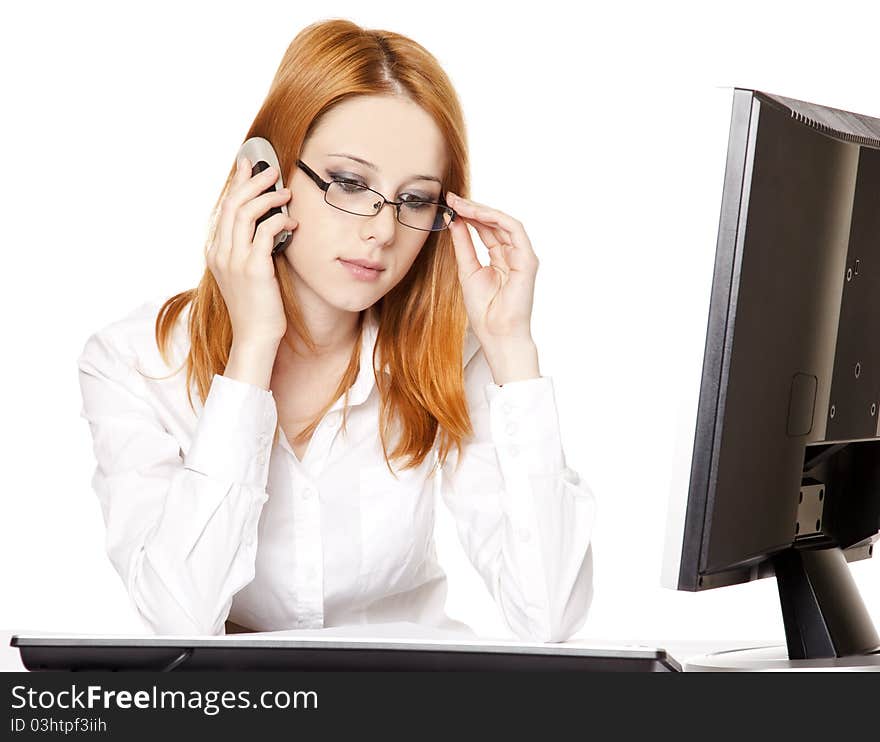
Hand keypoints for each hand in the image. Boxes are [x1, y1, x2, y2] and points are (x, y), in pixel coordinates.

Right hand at [207, 157, 296, 345]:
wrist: (256, 336)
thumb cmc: (257, 307)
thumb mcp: (247, 274)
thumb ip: (250, 249)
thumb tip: (267, 225)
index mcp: (216, 252)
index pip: (225, 208)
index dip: (238, 183)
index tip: (248, 165)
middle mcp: (221, 253)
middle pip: (233, 204)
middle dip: (253, 181)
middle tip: (271, 170)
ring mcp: (235, 260)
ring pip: (246, 213)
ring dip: (268, 197)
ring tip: (286, 192)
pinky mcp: (254, 269)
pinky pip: (266, 232)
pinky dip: (280, 221)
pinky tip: (292, 222)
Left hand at [446, 192, 540, 383]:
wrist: (497, 333)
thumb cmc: (485, 311)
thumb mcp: (467, 271)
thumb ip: (463, 245)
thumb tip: (454, 221)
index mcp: (500, 258)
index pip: (484, 229)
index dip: (467, 215)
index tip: (448, 205)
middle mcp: (513, 254)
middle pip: (493, 223)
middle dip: (472, 208)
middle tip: (451, 198)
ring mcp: (522, 256)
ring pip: (503, 222)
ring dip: (481, 210)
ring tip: (460, 204)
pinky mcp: (528, 259)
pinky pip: (514, 230)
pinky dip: (495, 218)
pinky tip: (476, 213)